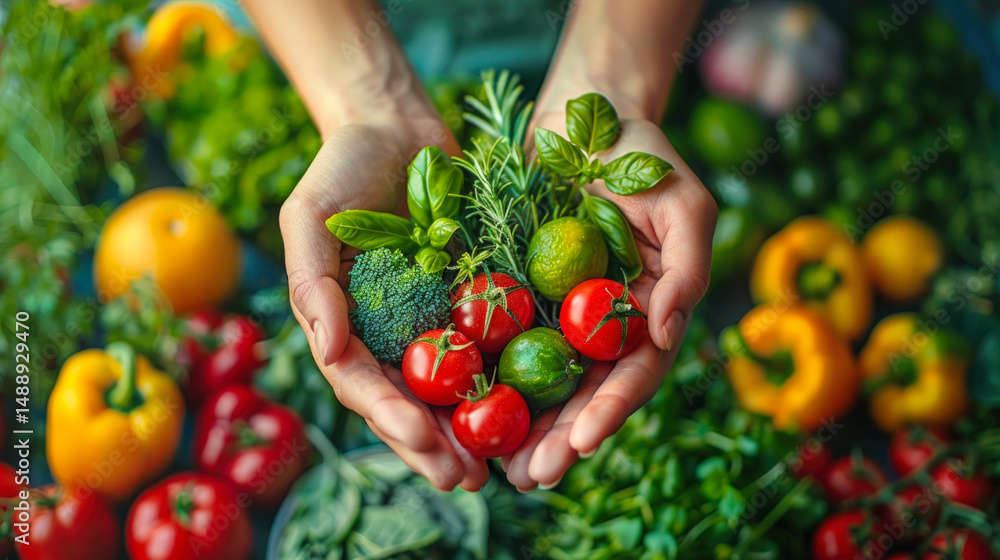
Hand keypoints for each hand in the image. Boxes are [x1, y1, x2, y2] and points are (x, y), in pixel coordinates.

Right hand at [280, 113, 490, 491]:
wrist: (398, 127)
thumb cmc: (343, 167)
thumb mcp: (310, 216)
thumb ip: (311, 281)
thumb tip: (327, 346)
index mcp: (344, 324)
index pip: (362, 383)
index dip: (390, 415)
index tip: (423, 437)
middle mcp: (386, 332)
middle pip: (408, 400)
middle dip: (433, 445)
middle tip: (463, 480)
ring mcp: (429, 319)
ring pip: (449, 388)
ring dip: (469, 431)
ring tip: (495, 469)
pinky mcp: (470, 300)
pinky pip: (487, 346)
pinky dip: (502, 379)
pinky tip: (527, 409)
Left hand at [502, 112, 717, 490]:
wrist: (582, 115)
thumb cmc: (643, 155)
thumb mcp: (683, 203)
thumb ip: (687, 267)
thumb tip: (667, 333)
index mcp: (649, 310)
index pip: (634, 372)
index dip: (611, 409)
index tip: (583, 441)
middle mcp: (604, 323)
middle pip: (584, 392)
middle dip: (560, 438)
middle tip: (531, 477)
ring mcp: (559, 312)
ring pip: (540, 381)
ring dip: (522, 427)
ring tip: (499, 469)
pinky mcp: (518, 294)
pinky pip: (499, 341)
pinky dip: (487, 379)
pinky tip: (463, 411)